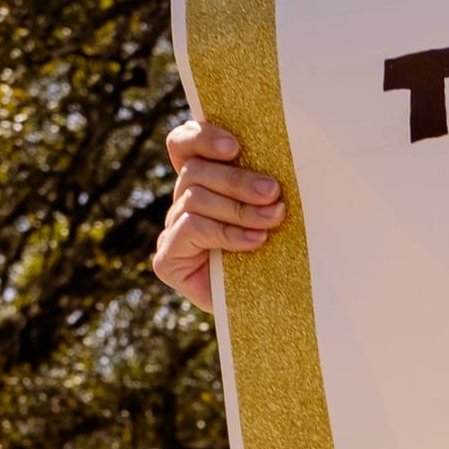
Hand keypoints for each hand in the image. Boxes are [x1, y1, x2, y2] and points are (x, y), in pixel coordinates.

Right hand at [153, 119, 285, 314]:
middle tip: (273, 193)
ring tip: (273, 220)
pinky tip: (255, 242)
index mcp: (202, 182)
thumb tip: (280, 154)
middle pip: (195, 171)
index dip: (202, 137)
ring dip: (239, 208)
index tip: (235, 146)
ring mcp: (172, 231)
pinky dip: (226, 233)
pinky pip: (191, 228)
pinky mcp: (167, 260)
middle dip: (238, 180)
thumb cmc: (281, 256)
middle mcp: (182, 203)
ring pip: (195, 197)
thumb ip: (262, 183)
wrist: (274, 311)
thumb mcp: (273, 211)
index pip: (183, 144)